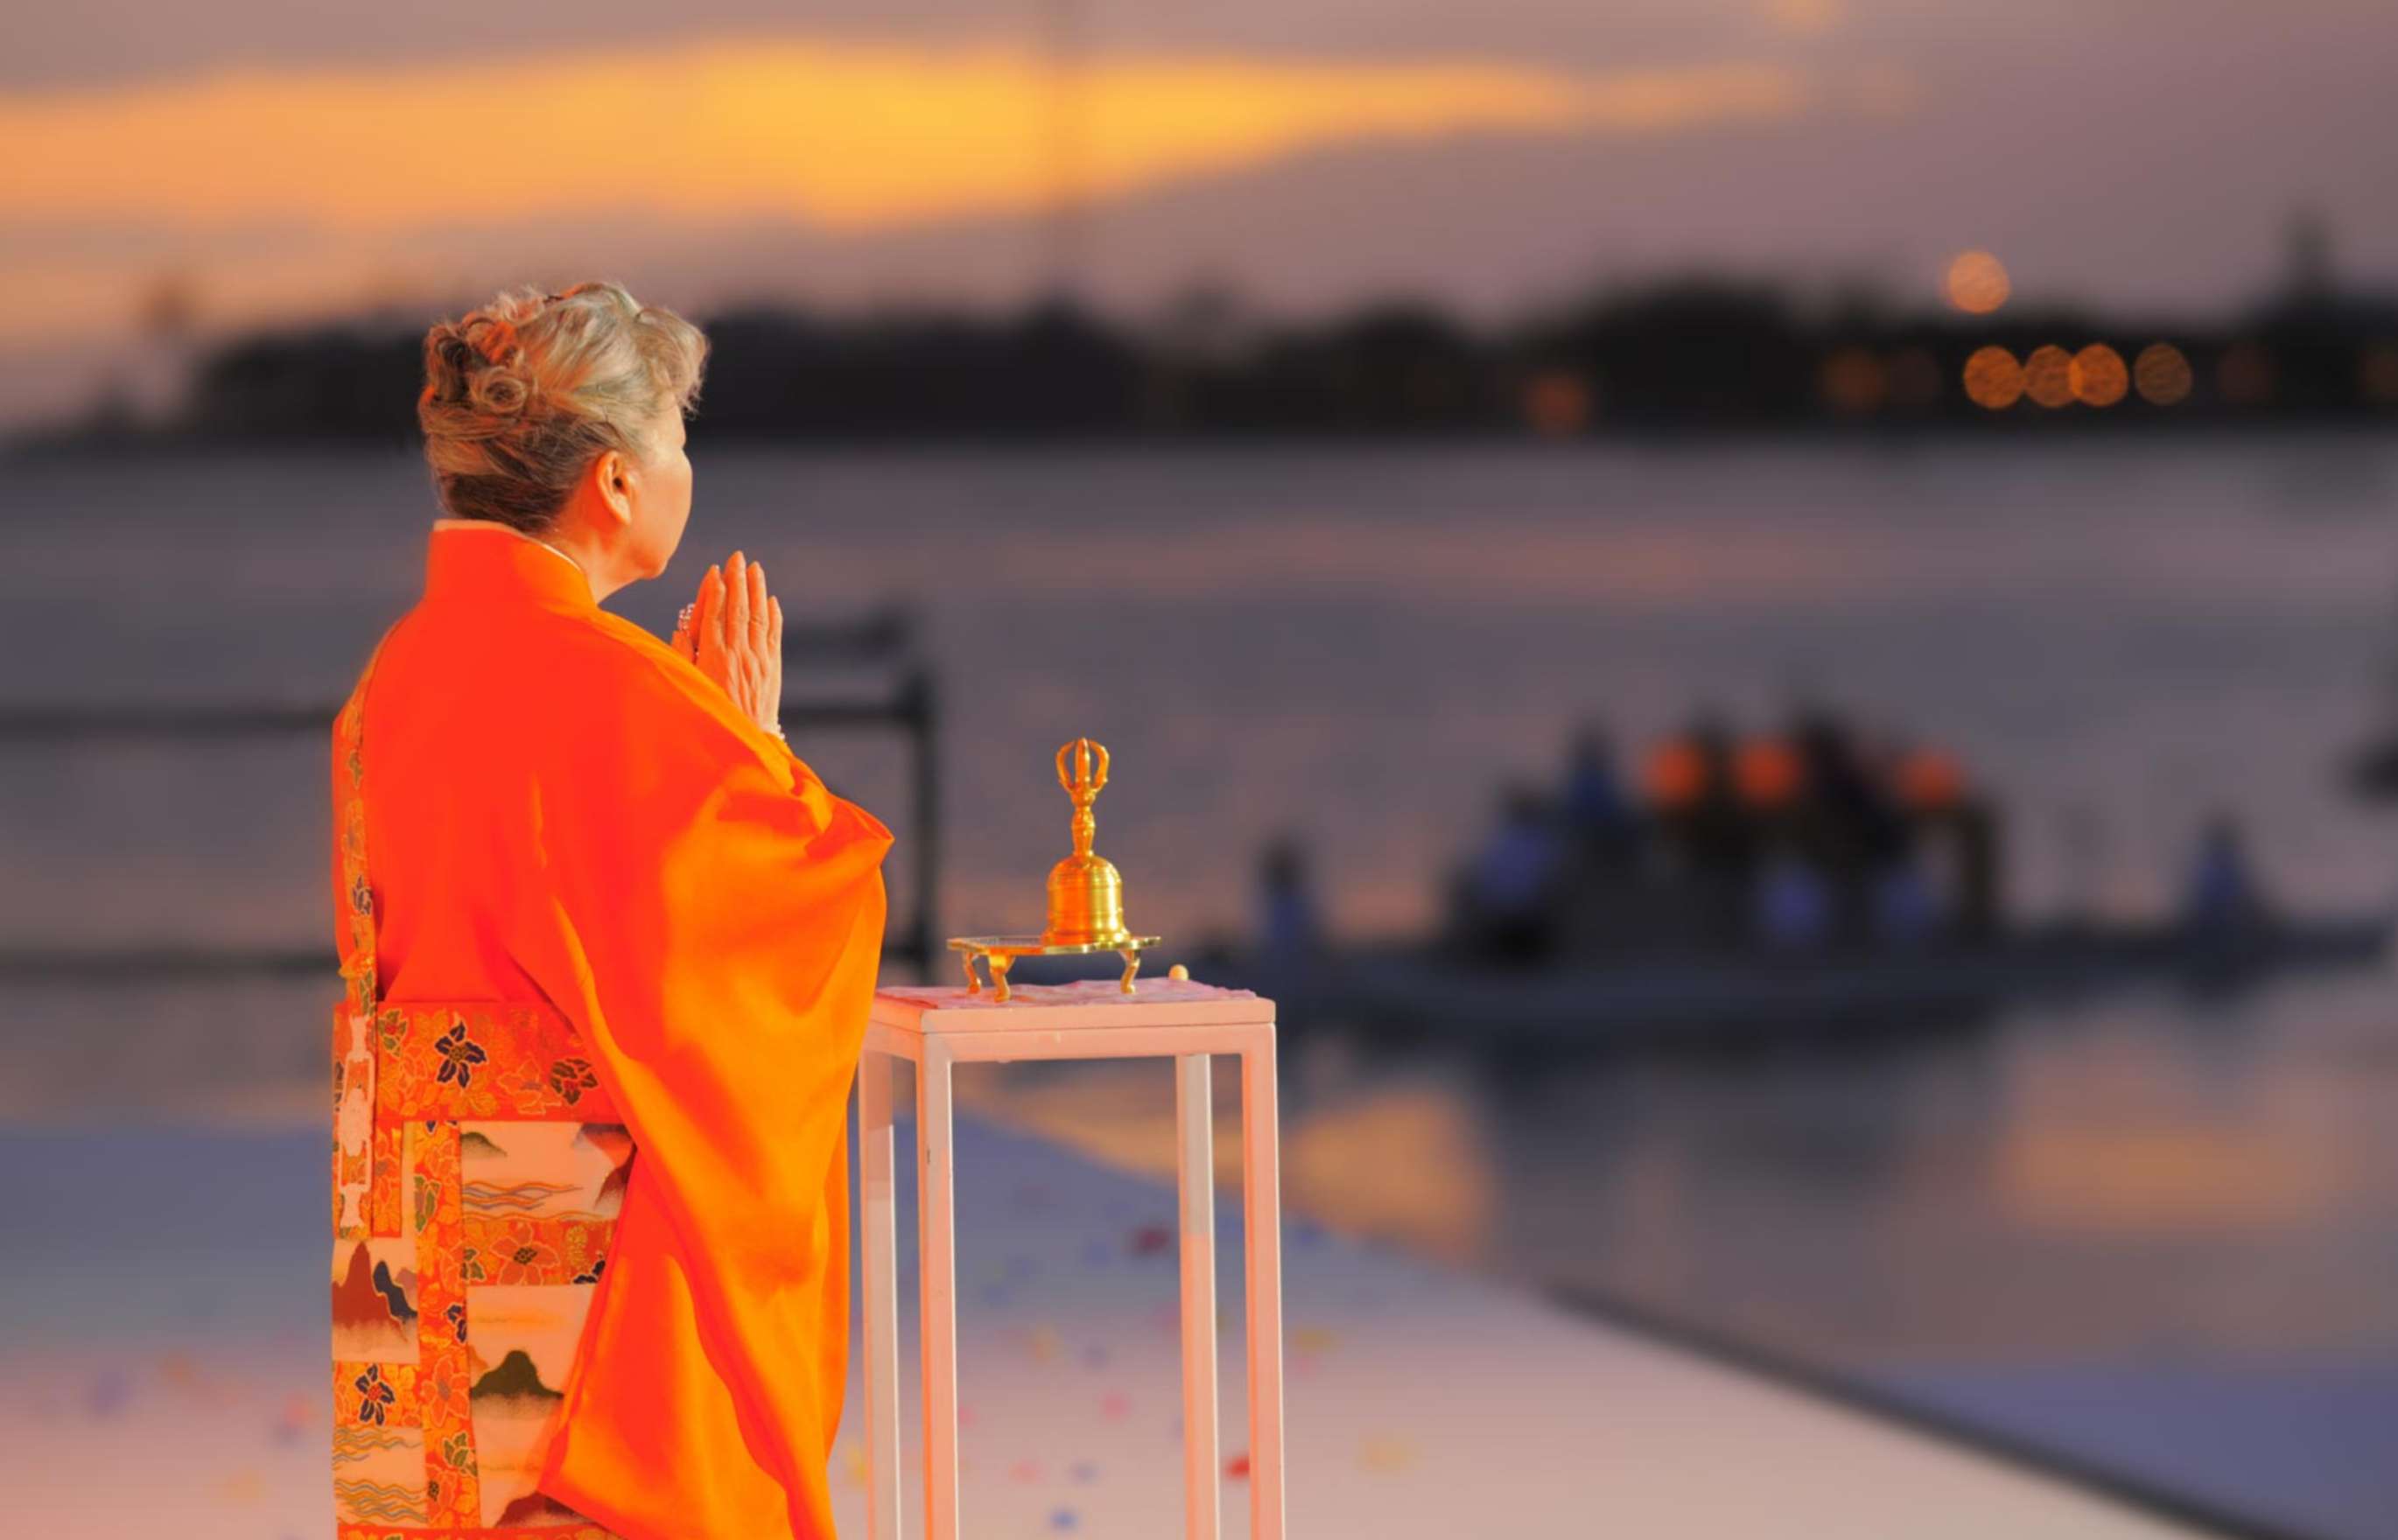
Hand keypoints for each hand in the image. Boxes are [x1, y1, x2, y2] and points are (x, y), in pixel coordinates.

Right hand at [686, 549, 782, 735]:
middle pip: (738, 609)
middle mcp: (738, 654)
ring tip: (755, 568)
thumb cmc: (709, 716)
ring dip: (757, 590)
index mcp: (713, 657)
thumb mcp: (687, 687)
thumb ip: (681, 656)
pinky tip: (772, 601)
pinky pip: (774, 636)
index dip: (714, 590)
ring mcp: (758, 660)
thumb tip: (681, 628)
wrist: (745, 744)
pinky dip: (774, 616)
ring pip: (758, 617)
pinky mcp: (773, 669)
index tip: (714, 571)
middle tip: (737, 558)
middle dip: (737, 581)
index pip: (714, 614)